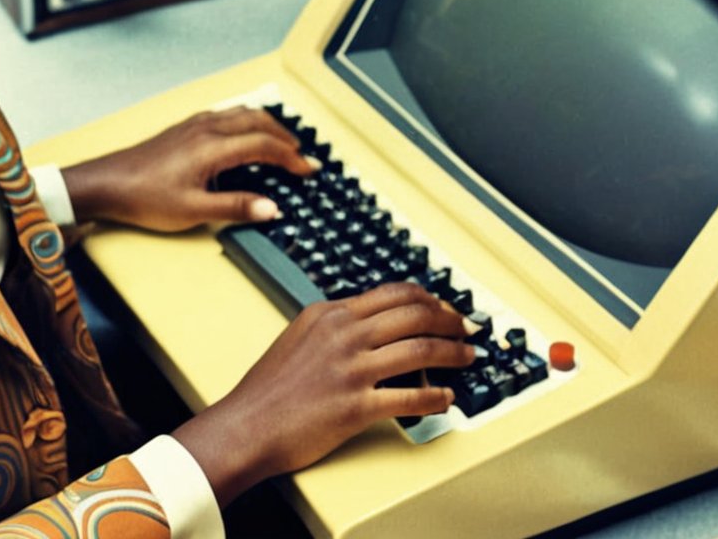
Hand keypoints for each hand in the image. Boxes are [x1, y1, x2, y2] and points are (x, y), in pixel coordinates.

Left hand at [62, 107, 311, 230]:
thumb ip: (236, 207)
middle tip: (301, 155)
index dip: (290, 157)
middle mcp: (206, 128)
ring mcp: (194, 125)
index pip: (264, 145)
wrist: (107, 183)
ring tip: (281, 142)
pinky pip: (226, 115)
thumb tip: (272, 208)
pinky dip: (246, 121)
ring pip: (241, 113)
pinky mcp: (184, 128)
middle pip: (257, 121)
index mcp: (212, 147)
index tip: (308, 170)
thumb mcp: (194, 211)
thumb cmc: (144, 197)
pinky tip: (244, 133)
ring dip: (266, 125)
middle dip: (284, 137)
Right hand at [172, 283, 474, 505]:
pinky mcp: (356, 405)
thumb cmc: (268, 389)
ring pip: (420, 350)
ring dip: (453, 353)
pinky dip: (437, 398)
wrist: (248, 424)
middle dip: (451, 320)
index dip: (429, 299)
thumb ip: (335, 326)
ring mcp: (351, 369)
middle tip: (468, 328)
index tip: (446, 308)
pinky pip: (411, 398)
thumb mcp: (299, 337)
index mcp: (330, 313)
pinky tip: (448, 399)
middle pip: (414, 315)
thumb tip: (372, 326)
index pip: (393, 294)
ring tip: (469, 357)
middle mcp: (343, 334)